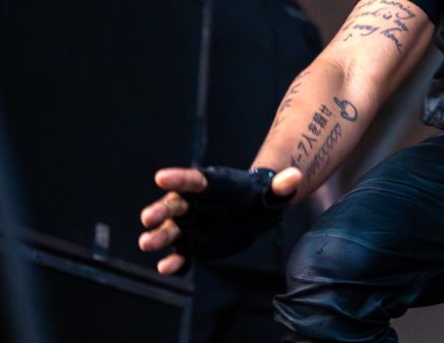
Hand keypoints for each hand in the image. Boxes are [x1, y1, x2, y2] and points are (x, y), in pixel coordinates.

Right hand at [138, 166, 300, 274]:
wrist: (257, 213)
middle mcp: (195, 204)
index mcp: (212, 185)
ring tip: (147, 243)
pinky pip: (181, 254)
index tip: (161, 177)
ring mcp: (192, 225)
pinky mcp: (194, 245)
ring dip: (159, 236)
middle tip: (149, 217)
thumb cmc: (262, 196)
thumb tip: (296, 176)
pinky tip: (167, 267)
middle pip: (174, 205)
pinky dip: (174, 261)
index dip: (178, 178)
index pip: (193, 180)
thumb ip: (281, 186)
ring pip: (171, 230)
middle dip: (161, 210)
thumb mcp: (275, 191)